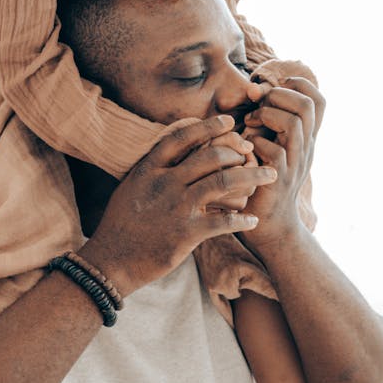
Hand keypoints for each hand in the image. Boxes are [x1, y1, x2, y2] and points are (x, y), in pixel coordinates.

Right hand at [81, 116, 275, 294]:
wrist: (111, 261)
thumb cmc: (122, 223)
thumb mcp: (132, 186)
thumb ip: (154, 167)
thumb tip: (176, 150)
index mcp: (150, 168)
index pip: (183, 137)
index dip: (209, 126)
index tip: (230, 121)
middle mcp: (165, 183)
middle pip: (211, 156)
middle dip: (238, 151)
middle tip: (254, 152)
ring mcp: (177, 207)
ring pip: (224, 183)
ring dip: (252, 177)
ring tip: (270, 176)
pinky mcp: (187, 233)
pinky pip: (224, 221)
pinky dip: (242, 219)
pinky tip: (253, 219)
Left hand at [238, 77, 324, 248]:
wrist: (269, 226)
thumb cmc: (263, 180)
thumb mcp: (270, 145)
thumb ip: (266, 120)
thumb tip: (253, 89)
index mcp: (306, 137)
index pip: (318, 100)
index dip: (297, 86)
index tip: (272, 92)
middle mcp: (306, 148)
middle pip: (308, 105)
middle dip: (278, 96)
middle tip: (257, 108)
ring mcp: (295, 164)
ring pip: (293, 123)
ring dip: (266, 116)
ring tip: (250, 125)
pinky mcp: (279, 179)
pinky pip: (273, 150)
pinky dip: (254, 143)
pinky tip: (245, 151)